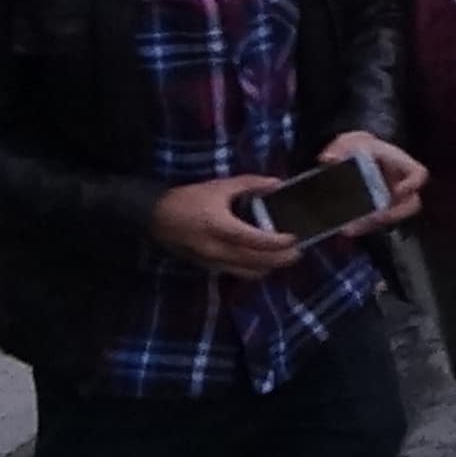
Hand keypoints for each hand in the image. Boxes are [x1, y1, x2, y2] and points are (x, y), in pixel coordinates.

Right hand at [150, 178, 300, 277]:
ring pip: (247, 272)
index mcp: (220, 226)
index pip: (254, 240)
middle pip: (255, 261)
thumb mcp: (220, 186)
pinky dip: (253, 269)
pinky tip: (264, 260)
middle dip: (280, 259)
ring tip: (285, 257)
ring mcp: (211, 261)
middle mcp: (216, 248)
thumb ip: (251, 184)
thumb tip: (278, 183)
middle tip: (299, 252)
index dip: (277, 242)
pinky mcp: (208, 267)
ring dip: (269, 267)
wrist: (156, 216)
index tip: (295, 238)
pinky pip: (236, 273)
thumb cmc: (189, 198)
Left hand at [317, 131, 424, 233]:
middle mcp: (399, 185)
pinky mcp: (377, 211)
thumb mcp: (349, 143)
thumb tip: (329, 158)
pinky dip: (362, 227)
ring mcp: (390, 200)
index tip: (398, 190)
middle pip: (411, 204)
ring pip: (392, 218)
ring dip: (374, 223)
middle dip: (394, 213)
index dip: (413, 184)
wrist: (351, 155)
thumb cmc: (357, 147)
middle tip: (376, 217)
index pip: (418, 174)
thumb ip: (340, 149)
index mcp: (399, 164)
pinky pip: (375, 223)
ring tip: (353, 227)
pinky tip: (346, 228)